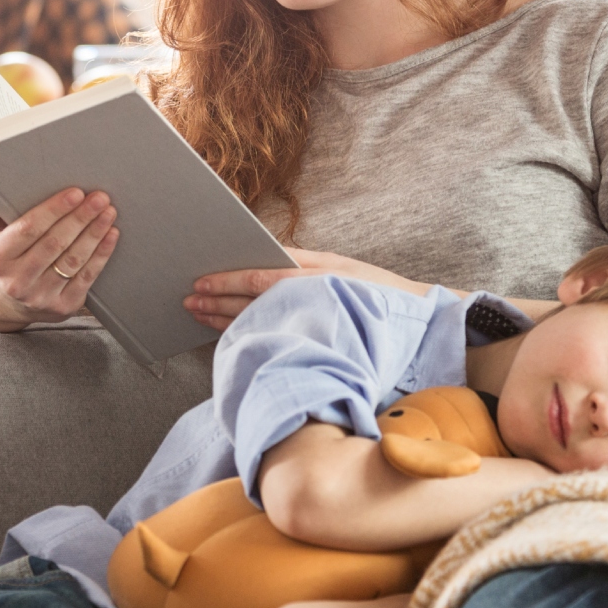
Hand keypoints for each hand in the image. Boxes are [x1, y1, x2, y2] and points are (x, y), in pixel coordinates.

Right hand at [0, 185, 118, 327]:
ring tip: (108, 212)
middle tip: (99, 197)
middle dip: (80, 218)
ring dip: (94, 234)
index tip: (75, 192)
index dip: (54, 210)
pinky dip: (101, 255)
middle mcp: (17, 281)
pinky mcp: (61, 307)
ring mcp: (40, 297)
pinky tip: (111, 235)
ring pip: (73, 261)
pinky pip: (85, 278)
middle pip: (55, 244)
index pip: (28, 230)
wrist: (5, 300)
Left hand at [184, 249, 424, 330]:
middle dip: (218, 301)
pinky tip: (232, 336)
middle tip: (188, 301)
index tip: (200, 283)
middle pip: (254, 300)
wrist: (420, 317)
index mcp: (316, 270)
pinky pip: (280, 339)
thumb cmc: (374, 290)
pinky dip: (253, 336)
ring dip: (227, 319)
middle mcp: (314, 293)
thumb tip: (256, 267)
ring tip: (198, 315)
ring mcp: (318, 318)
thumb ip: (301, 268)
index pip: (261, 277)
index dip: (227, 281)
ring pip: (262, 319)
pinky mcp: (325, 340)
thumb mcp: (340, 268)